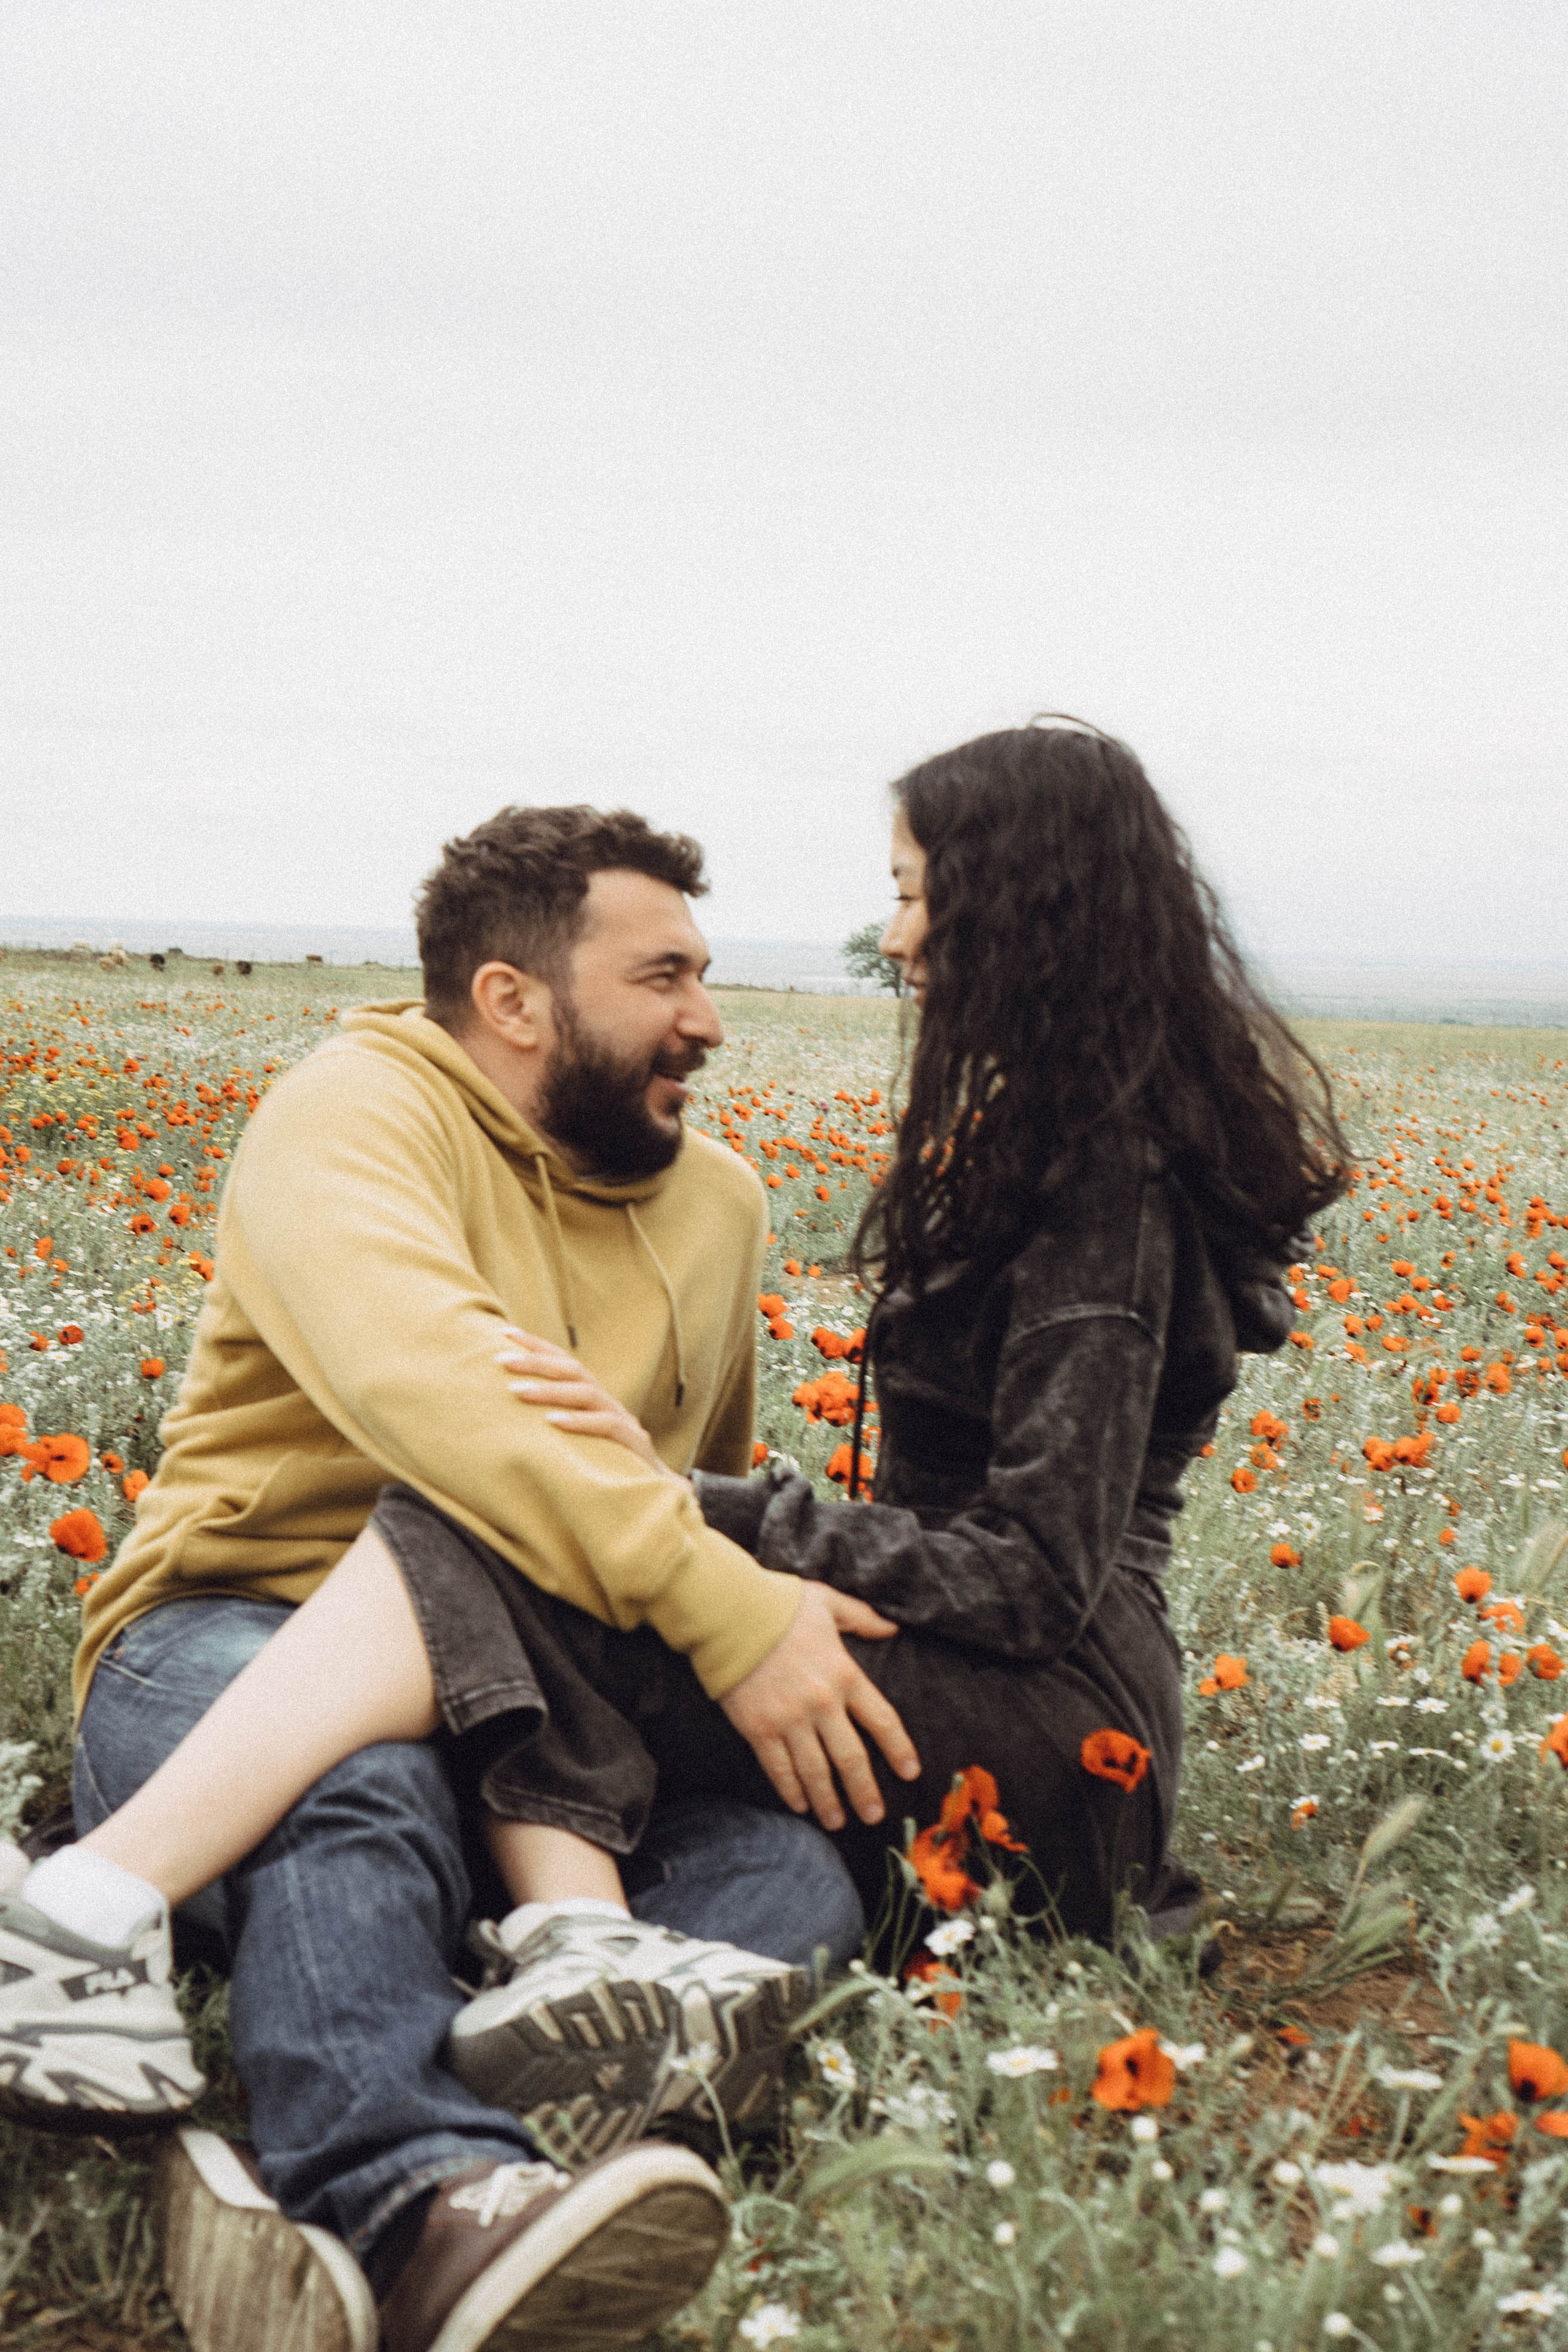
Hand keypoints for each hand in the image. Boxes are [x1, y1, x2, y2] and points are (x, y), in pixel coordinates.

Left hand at [494, 1328, 675, 1479]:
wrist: (656, 1495)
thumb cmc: (606, 1470)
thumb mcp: (574, 1443)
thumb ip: (549, 1427)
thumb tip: (502, 1418)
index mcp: (592, 1400)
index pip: (564, 1362)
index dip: (536, 1345)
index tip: (503, 1333)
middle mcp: (607, 1403)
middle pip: (572, 1370)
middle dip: (536, 1362)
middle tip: (500, 1360)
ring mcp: (623, 1421)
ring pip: (586, 1394)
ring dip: (550, 1390)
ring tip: (517, 1390)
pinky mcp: (634, 1444)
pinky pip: (607, 1426)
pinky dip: (580, 1422)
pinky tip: (553, 1423)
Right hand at [718, 1582, 920, 1831]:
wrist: (728, 1612)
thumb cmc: (779, 1604)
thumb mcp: (828, 1602)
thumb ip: (862, 1618)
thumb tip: (891, 1628)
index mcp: (845, 1674)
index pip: (882, 1721)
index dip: (899, 1749)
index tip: (910, 1772)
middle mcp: (822, 1703)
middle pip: (852, 1758)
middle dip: (864, 1792)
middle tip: (874, 1816)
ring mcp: (789, 1719)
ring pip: (816, 1771)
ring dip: (828, 1801)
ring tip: (837, 1821)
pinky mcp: (758, 1729)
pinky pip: (778, 1768)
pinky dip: (790, 1790)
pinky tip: (799, 1804)